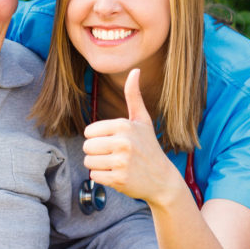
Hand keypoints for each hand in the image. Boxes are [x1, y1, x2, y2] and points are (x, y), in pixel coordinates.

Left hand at [82, 69, 182, 202]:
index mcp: (124, 125)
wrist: (162, 179)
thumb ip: (133, 95)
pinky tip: (118, 175)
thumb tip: (135, 69)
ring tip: (115, 165)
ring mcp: (121, 162)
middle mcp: (123, 142)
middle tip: (114, 155)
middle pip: (87, 147)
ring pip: (88, 162)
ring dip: (98, 166)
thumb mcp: (142, 120)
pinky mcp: (119, 179)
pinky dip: (102, 178)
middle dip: (96, 153)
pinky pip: (94, 176)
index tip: (113, 142)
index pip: (89, 132)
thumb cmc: (149, 146)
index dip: (98, 138)